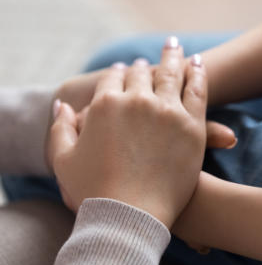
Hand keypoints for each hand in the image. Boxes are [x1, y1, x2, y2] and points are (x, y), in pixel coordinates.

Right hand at [46, 52, 236, 172]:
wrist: (128, 217)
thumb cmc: (92, 191)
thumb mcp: (63, 159)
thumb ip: (60, 128)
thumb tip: (61, 106)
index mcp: (105, 105)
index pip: (113, 78)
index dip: (118, 73)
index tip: (124, 70)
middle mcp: (135, 101)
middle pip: (140, 72)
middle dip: (142, 65)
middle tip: (147, 61)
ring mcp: (166, 111)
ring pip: (170, 72)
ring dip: (171, 56)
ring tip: (173, 46)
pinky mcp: (192, 126)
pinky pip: (198, 89)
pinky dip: (198, 72)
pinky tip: (198, 62)